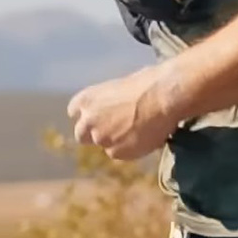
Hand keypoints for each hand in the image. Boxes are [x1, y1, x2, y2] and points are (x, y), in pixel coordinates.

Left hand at [67, 64, 185, 161]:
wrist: (162, 97)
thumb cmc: (147, 84)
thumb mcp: (121, 86)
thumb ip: (110, 102)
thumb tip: (117, 108)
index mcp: (86, 99)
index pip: (74, 112)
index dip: (88, 115)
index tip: (98, 116)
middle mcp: (88, 121)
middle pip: (81, 135)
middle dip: (94, 134)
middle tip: (113, 130)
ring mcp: (101, 139)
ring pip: (104, 145)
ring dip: (116, 142)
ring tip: (138, 130)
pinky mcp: (116, 153)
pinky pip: (121, 154)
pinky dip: (131, 149)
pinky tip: (145, 137)